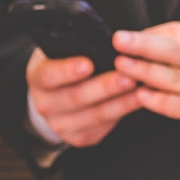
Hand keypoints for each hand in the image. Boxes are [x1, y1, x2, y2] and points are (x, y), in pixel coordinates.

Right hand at [26, 43, 140, 149]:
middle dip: (104, 87)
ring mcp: (61, 125)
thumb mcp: (63, 51)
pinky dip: (123, 112)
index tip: (88, 64)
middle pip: (76, 97)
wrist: (58, 95)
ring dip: (121, 102)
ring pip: (95, 115)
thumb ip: (79, 47)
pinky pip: (104, 127)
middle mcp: (45, 105)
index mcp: (38, 78)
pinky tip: (139, 101)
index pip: (50, 75)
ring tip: (140, 88)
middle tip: (127, 76)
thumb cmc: (67, 63)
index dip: (68, 70)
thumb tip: (107, 42)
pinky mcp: (80, 138)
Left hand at [112, 22, 179, 152]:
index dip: (149, 35)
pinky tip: (144, 98)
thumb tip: (152, 44)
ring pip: (178, 78)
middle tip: (118, 42)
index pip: (179, 33)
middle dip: (144, 46)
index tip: (125, 37)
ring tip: (123, 68)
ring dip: (147, 73)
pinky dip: (163, 102)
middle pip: (176, 51)